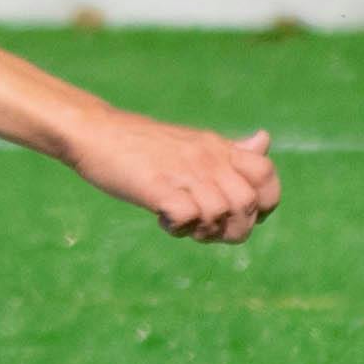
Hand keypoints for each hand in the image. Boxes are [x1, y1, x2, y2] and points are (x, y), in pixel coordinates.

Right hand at [67, 114, 278, 243]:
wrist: (97, 132)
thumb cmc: (145, 144)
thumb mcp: (195, 142)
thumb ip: (231, 151)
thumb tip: (264, 141)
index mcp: (220, 148)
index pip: (267, 175)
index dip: (264, 204)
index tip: (239, 215)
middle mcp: (208, 158)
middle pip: (248, 204)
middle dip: (233, 229)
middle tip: (206, 228)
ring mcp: (184, 171)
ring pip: (219, 213)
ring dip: (203, 230)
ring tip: (181, 223)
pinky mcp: (157, 185)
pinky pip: (186, 216)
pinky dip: (178, 227)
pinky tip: (162, 219)